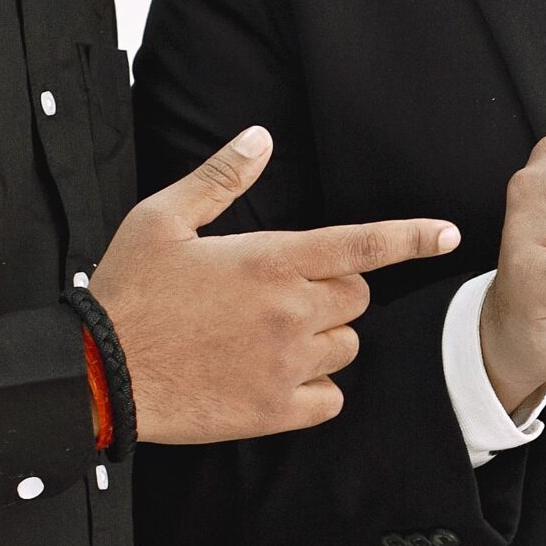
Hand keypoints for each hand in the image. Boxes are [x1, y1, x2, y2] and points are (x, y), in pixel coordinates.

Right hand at [91, 127, 459, 442]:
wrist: (97, 374)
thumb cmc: (128, 291)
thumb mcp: (163, 219)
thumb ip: (221, 177)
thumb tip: (259, 137)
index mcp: (270, 260)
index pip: (361, 246)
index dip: (411, 238)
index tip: (448, 234)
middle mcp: (290, 311)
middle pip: (356, 297)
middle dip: (333, 293)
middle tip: (281, 296)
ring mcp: (286, 363)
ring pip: (346, 347)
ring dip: (323, 339)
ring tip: (267, 337)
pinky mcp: (275, 409)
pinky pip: (330, 398)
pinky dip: (315, 389)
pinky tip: (276, 377)